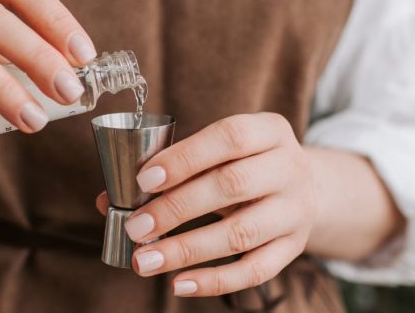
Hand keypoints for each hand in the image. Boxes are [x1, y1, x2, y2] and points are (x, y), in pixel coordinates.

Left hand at [95, 113, 314, 296]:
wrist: (306, 188)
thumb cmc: (244, 163)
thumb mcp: (219, 152)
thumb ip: (169, 169)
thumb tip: (109, 200)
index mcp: (270, 131)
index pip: (229, 137)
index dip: (185, 158)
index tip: (144, 180)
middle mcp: (290, 168)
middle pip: (233, 186)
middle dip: (177, 208)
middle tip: (135, 227)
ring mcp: (295, 211)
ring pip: (241, 233)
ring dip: (187, 250)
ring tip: (144, 261)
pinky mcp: (293, 248)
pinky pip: (255, 270)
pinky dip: (214, 281)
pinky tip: (178, 284)